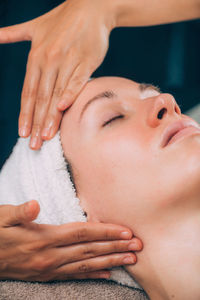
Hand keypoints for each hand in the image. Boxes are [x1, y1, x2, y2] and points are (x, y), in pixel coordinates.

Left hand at [0, 0, 113, 149]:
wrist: (90, 7)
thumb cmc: (62, 20)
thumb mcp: (33, 26)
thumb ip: (12, 33)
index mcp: (36, 56)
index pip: (28, 92)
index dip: (25, 114)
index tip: (22, 132)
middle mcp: (49, 60)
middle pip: (40, 98)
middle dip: (36, 123)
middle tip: (34, 144)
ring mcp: (67, 60)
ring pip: (57, 93)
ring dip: (51, 117)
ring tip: (47, 137)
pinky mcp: (86, 61)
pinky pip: (77, 80)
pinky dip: (71, 94)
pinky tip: (64, 108)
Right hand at [0, 200, 141, 281]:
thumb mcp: (2, 218)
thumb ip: (20, 212)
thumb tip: (34, 204)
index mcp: (44, 238)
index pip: (82, 233)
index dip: (105, 231)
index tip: (125, 231)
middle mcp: (51, 256)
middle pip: (90, 250)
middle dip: (116, 247)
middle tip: (138, 246)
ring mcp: (50, 268)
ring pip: (87, 264)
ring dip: (110, 261)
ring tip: (130, 260)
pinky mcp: (47, 275)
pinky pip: (75, 275)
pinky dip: (93, 274)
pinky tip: (107, 274)